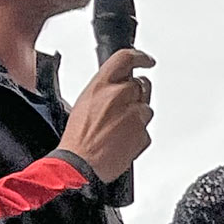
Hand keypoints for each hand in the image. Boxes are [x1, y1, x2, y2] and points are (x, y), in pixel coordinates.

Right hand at [58, 49, 155, 181]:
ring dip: (136, 115)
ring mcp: (134, 115)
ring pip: (146, 107)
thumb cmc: (77, 138)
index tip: (147, 61)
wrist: (79, 165)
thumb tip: (117, 85)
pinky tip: (121, 140)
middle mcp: (119, 96)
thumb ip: (104, 90)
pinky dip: (137, 134)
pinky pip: (145, 129)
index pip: (126, 58)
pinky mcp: (142, 133)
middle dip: (135, 94)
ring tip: (116, 129)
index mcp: (101, 85)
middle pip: (141, 84)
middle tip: (124, 107)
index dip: (140, 57)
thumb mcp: (83, 103)